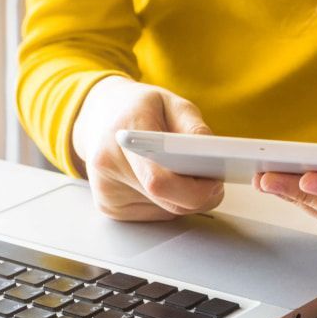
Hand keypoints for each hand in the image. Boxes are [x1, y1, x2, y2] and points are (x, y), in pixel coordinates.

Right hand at [72, 76, 223, 220]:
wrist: (100, 114)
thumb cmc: (140, 109)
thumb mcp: (172, 102)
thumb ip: (194, 127)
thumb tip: (212, 155)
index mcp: (124, 134)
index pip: (159, 180)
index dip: (193, 190)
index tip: (216, 184)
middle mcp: (108, 164)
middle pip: (166, 200)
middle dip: (198, 195)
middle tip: (214, 182)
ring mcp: (105, 190)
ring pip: (164, 210)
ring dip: (183, 198)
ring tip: (184, 172)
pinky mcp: (108, 206)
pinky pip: (153, 214)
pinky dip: (167, 201)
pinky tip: (164, 181)